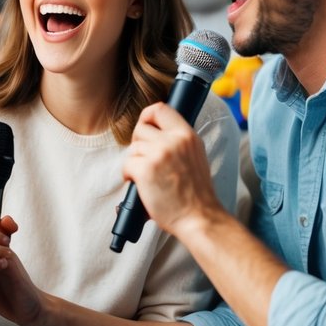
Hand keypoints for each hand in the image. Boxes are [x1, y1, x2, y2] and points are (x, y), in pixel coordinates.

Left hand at [123, 102, 220, 237]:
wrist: (199, 217)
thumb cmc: (196, 193)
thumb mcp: (196, 156)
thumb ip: (179, 141)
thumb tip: (157, 132)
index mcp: (187, 135)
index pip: (161, 108)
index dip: (147, 116)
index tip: (145, 127)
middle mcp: (174, 140)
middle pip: (141, 128)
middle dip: (138, 143)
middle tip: (144, 159)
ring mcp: (159, 154)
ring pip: (133, 148)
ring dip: (134, 162)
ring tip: (145, 177)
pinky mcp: (146, 170)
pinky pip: (126, 164)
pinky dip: (128, 175)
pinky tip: (139, 185)